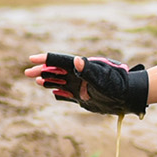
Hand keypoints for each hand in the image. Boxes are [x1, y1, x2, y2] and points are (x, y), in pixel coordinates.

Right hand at [25, 52, 148, 115]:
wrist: (129, 97)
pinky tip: (52, 92)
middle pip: (57, 71)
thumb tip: (76, 60)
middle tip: (27, 72)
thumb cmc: (118, 86)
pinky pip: (68, 94)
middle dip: (42, 70)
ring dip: (48, 80)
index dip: (46, 59)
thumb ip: (88, 70)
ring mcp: (81, 86)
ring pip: (60, 82)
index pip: (60, 61)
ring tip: (36, 80)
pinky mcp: (84, 97)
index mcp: (82, 68)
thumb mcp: (102, 79)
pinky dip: (59, 92)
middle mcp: (80, 76)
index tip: (32, 59)